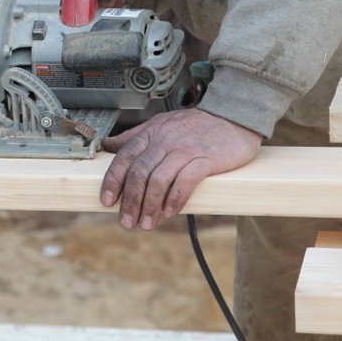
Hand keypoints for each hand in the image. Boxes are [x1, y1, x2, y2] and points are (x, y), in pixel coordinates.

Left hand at [100, 109, 261, 229]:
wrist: (234, 117)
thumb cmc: (196, 125)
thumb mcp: (160, 124)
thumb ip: (134, 137)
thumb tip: (107, 145)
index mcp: (151, 132)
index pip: (125, 157)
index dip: (113, 180)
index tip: (107, 201)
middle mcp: (165, 139)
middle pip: (139, 172)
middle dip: (130, 201)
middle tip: (127, 221)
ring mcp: (185, 149)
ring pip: (159, 179)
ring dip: (150, 205)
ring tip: (147, 223)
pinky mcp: (206, 159)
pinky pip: (186, 181)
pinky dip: (176, 199)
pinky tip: (170, 212)